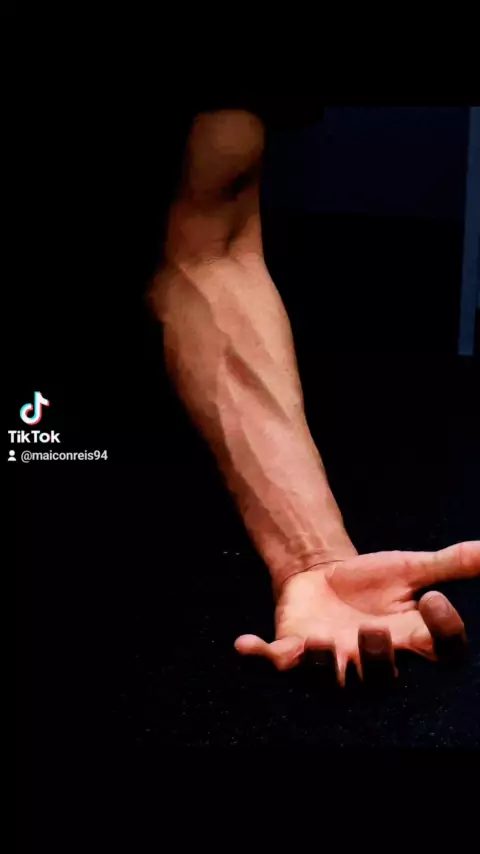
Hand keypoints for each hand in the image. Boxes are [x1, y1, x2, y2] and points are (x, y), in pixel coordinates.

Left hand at [234, 541, 479, 685]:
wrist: (325, 575)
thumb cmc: (372, 580)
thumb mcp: (410, 568)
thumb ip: (450, 564)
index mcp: (408, 639)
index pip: (439, 653)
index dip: (444, 634)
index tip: (434, 599)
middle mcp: (371, 659)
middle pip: (381, 680)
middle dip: (377, 660)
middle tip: (372, 630)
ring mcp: (330, 660)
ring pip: (329, 682)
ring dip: (320, 667)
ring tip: (316, 644)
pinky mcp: (292, 651)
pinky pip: (275, 663)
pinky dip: (259, 657)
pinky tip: (243, 644)